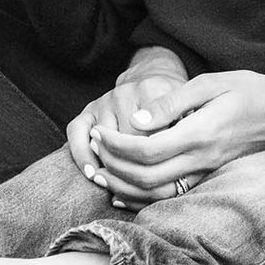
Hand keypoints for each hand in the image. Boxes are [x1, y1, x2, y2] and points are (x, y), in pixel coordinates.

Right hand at [65, 70, 181, 189]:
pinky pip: (76, 133)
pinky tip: (92, 174)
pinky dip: (82, 155)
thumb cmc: (174, 104)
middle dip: (139, 165)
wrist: (151, 78)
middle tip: (150, 183)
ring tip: (123, 186)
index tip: (168, 174)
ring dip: (112, 165)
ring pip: (104, 141)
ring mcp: (104, 100)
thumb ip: (185, 128)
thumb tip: (179, 158)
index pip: (154, 132)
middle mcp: (125, 92)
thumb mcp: (188, 108)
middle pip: (128, 140)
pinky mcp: (88, 110)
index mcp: (153, 89)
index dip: (161, 157)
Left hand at [86, 68, 264, 202]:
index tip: (98, 131)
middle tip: (93, 148)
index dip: (115, 144)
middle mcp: (202, 159)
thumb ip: (172, 102)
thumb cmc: (250, 91)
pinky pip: (171, 195)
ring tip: (100, 169)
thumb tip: (136, 120)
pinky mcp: (209, 176)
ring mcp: (207, 172)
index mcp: (200, 133)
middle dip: (112, 165)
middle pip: (145, 177)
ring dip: (123, 186)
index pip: (146, 150)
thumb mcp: (211, 83)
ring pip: (156, 193)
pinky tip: (124, 190)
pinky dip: (143, 197)